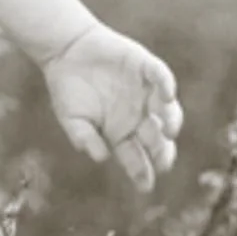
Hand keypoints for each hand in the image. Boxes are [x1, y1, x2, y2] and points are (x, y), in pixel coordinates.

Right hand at [41, 23, 182, 192]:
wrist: (66, 50)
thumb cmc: (67, 88)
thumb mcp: (71, 118)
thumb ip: (84, 138)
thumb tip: (102, 157)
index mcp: (121, 133)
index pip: (137, 157)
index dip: (142, 172)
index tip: (145, 185)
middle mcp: (139, 116)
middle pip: (158, 139)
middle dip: (161, 151)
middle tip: (160, 157)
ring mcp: (145, 92)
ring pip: (167, 111)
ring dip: (170, 121)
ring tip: (167, 130)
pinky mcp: (145, 67)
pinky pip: (161, 77)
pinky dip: (166, 86)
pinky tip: (166, 97)